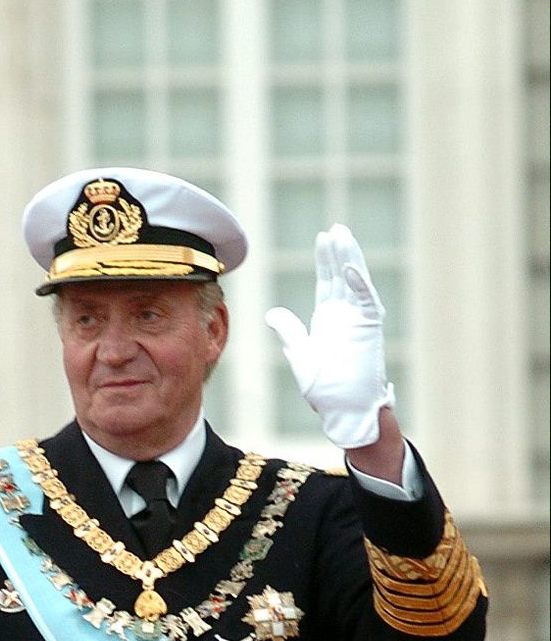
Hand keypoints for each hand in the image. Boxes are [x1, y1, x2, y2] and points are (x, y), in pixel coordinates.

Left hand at [265, 225, 392, 450]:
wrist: (344, 411)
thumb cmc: (325, 391)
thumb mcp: (300, 357)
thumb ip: (289, 332)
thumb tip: (271, 313)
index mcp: (328, 319)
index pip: (327, 281)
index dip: (325, 260)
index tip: (322, 238)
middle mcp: (345, 315)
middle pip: (341, 276)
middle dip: (338, 252)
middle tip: (334, 229)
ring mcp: (359, 320)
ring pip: (355, 282)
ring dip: (350, 259)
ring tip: (343, 236)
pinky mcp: (369, 329)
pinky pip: (365, 301)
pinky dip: (358, 283)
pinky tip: (349, 266)